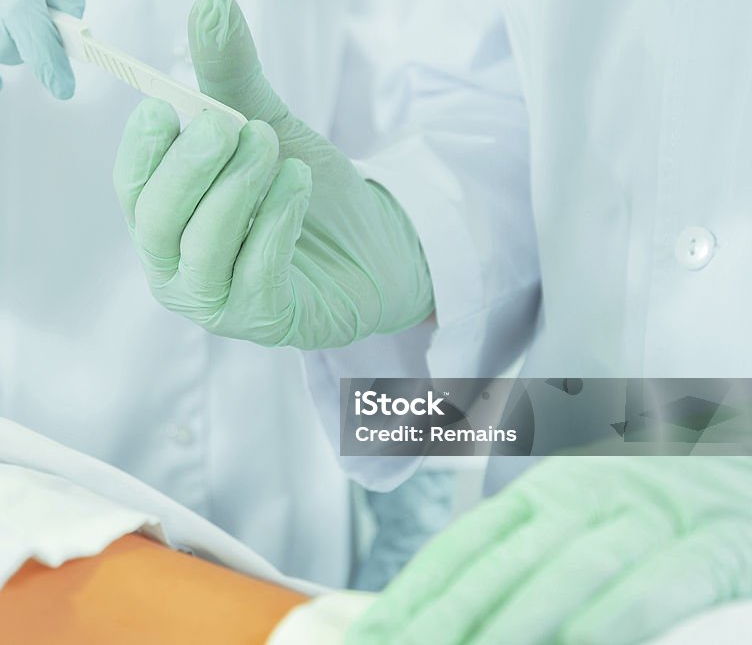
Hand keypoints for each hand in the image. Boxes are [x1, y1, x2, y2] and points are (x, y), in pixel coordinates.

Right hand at [113, 0, 432, 349]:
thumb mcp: (266, 125)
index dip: (143, 150)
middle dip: (191, 167)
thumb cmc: (301, 189)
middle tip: (231, 125)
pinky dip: (276, 220)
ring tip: (273, 147)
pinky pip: (256, 271)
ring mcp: (217, 301)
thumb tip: (210, 6)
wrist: (370, 245)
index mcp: (165, 219)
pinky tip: (299, 183)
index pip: (133, 189)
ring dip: (239, 189)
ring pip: (204, 247)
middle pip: (158, 221)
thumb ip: (232, 77)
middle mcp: (177, 267)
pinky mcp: (263, 318)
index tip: (164, 107)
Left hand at [347, 457, 751, 644]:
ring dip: (515, 621)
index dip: (413, 594)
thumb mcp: (572, 515)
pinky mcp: (710, 546)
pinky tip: (580, 639)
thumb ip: (516, 555)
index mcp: (541, 492)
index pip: (461, 546)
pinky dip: (618, 613)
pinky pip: (659, 581)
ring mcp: (646, 518)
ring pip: (569, 570)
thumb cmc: (641, 503)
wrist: (736, 460)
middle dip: (443, 619)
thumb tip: (439, 612)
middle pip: (500, 563)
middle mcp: (583, 498)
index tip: (371, 637)